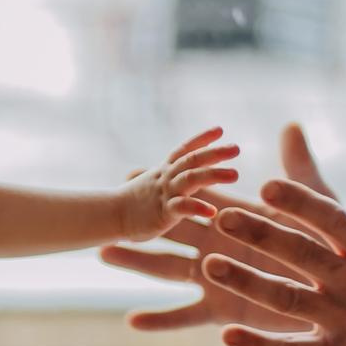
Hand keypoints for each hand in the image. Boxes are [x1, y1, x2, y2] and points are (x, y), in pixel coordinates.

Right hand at [101, 123, 333, 333]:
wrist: (342, 295)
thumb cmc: (331, 245)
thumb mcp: (318, 204)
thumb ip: (299, 171)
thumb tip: (292, 124)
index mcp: (237, 217)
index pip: (195, 194)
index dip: (166, 183)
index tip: (133, 171)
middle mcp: (220, 245)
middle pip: (170, 230)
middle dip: (139, 220)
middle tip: (106, 209)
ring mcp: (218, 278)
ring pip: (167, 268)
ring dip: (137, 261)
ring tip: (104, 253)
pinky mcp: (224, 310)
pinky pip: (186, 315)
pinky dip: (159, 319)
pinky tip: (131, 321)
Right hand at [117, 128, 240, 241]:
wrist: (109, 216)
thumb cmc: (133, 204)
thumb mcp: (154, 184)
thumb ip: (172, 178)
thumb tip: (188, 173)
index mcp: (165, 171)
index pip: (184, 150)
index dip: (202, 139)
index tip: (220, 129)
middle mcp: (167, 177)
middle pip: (192, 159)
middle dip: (215, 152)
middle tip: (236, 147)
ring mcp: (165, 193)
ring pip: (191, 179)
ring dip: (213, 174)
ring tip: (235, 174)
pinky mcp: (163, 212)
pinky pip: (182, 207)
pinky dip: (197, 207)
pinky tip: (213, 212)